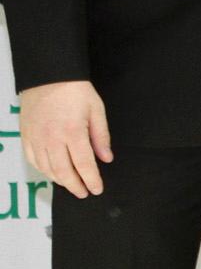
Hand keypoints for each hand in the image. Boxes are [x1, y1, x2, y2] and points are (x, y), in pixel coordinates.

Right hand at [20, 80, 112, 196]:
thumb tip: (106, 158)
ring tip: (71, 185)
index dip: (91, 180)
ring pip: (47, 169)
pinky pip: (33, 160)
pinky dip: (43, 170)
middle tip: (84, 193)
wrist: (48, 76)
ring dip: (60, 181)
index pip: (84, 164)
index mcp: (73, 132)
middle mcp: (52, 139)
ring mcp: (36, 139)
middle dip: (75, 186)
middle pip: (64, 172)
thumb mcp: (96, 110)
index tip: (97, 189)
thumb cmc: (75, 91)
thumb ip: (101, 136)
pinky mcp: (25, 136)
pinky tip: (52, 173)